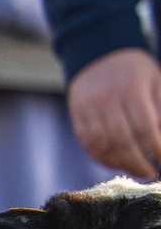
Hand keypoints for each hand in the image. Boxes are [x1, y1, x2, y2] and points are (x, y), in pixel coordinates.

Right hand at [68, 47, 160, 178]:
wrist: (99, 54)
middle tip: (150, 173)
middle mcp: (107, 100)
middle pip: (122, 142)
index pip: (145, 128)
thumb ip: (160, 109)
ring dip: (120, 164)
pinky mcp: (76, 116)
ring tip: (135, 170)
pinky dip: (102, 158)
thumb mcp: (156, 82)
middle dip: (138, 163)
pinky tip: (116, 163)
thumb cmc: (135, 71)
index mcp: (131, 90)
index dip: (156, 149)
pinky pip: (88, 144)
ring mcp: (88, 109)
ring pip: (102, 146)